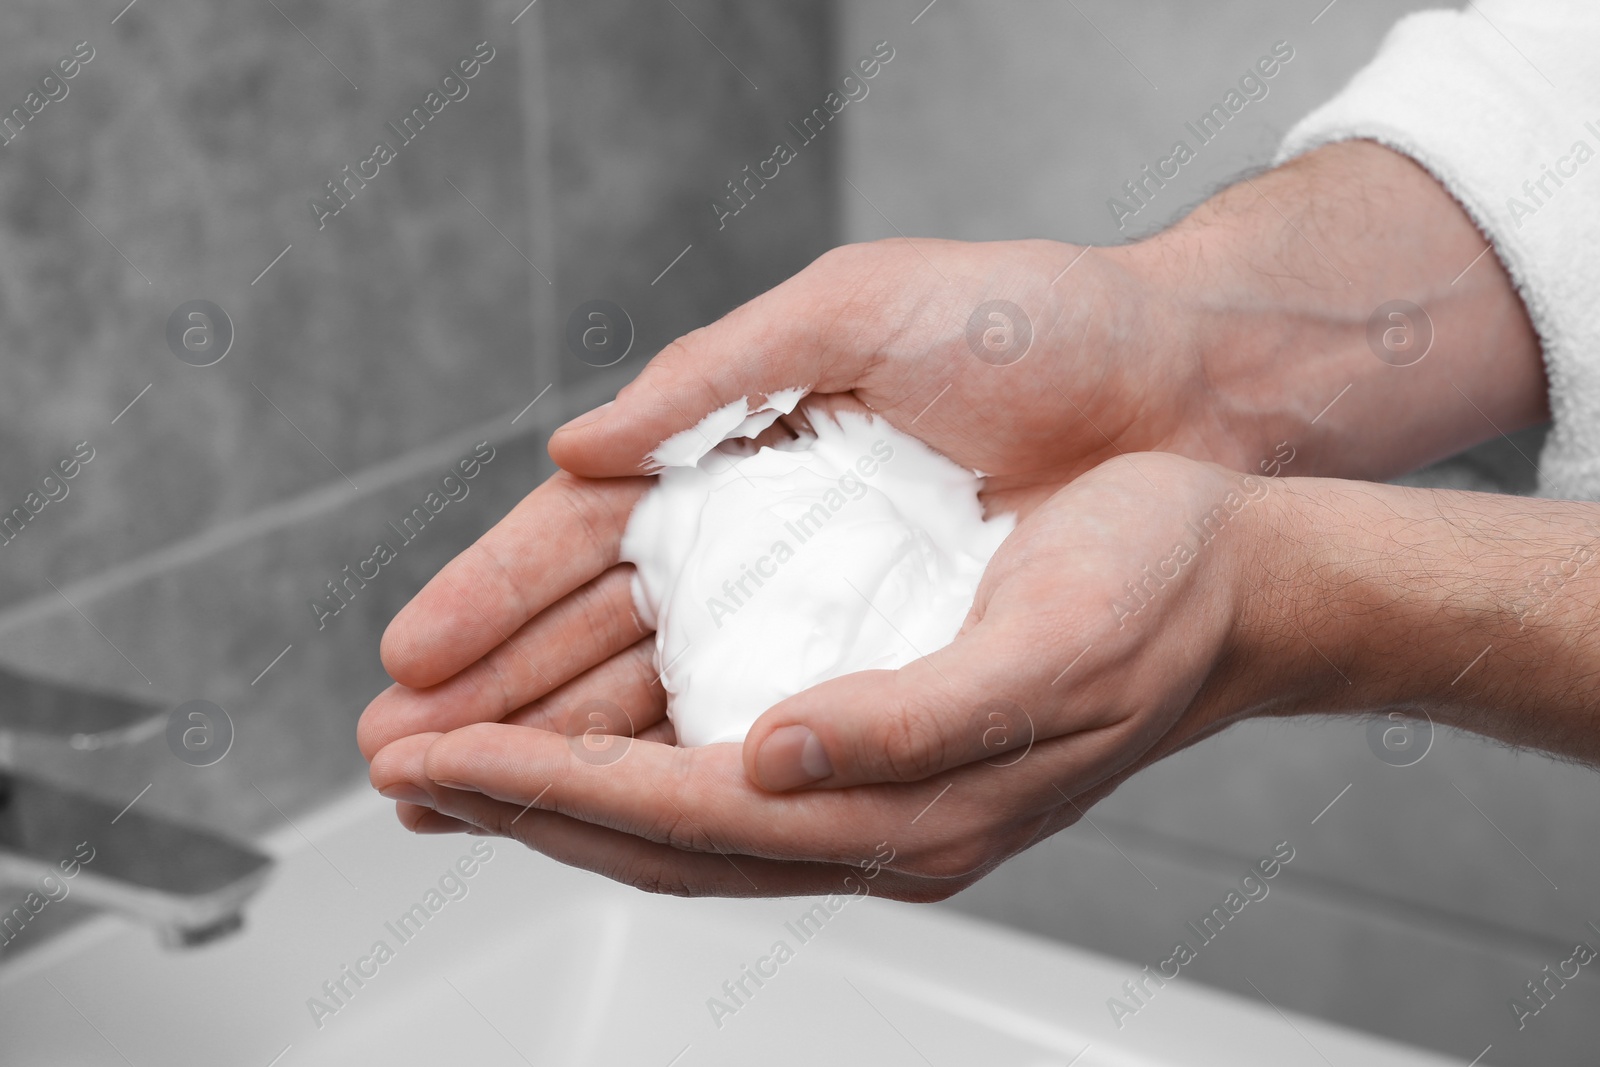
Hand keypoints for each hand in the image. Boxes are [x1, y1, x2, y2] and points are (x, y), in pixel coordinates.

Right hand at [359, 230, 1249, 758]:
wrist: (1181, 389)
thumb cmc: (1027, 325)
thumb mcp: (856, 310)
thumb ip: (712, 376)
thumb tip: (577, 449)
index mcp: (732, 445)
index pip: (583, 541)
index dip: (493, 599)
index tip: (413, 659)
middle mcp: (761, 543)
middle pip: (598, 637)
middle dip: (496, 702)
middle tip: (401, 758)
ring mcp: (819, 609)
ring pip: (661, 696)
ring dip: (560, 750)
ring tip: (462, 798)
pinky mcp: (887, 665)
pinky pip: (761, 727)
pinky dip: (679, 765)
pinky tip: (605, 802)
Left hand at [365, 454, 1283, 898]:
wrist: (1243, 586)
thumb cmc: (1161, 592)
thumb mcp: (1052, 651)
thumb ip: (914, 721)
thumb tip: (774, 754)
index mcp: (910, 804)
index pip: (681, 811)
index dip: (547, 783)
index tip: (438, 753)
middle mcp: (878, 819)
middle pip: (655, 836)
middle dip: (516, 803)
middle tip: (399, 774)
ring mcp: (876, 797)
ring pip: (673, 821)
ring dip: (554, 795)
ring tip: (452, 770)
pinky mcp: (877, 755)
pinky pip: (720, 784)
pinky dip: (628, 769)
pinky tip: (584, 748)